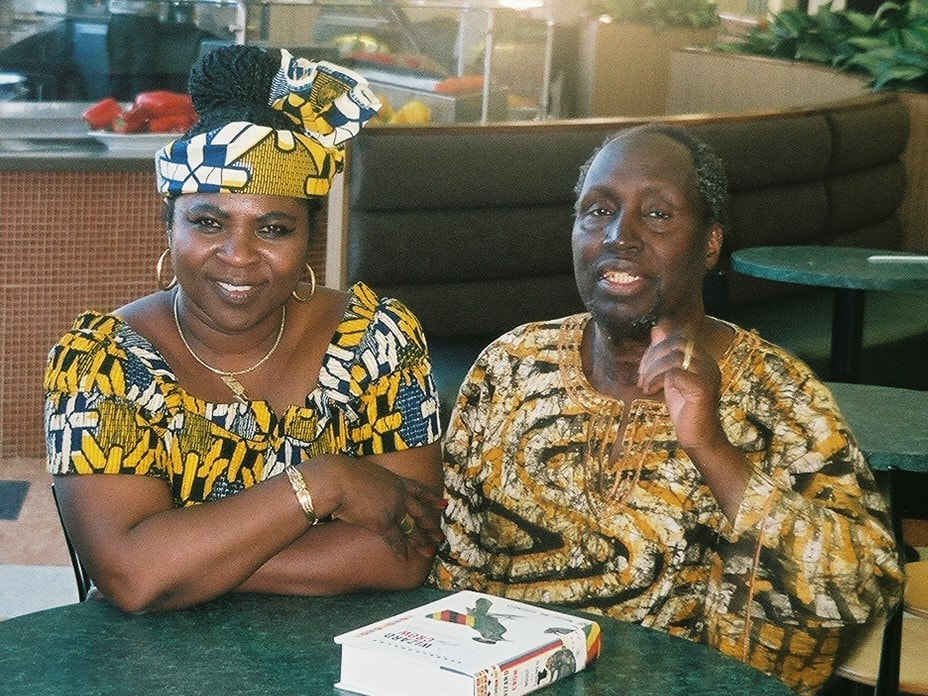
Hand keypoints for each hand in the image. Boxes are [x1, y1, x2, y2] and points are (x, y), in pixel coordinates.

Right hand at [302, 455, 442, 558]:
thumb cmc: (340, 473)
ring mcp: (393, 508)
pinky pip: (395, 539)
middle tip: (441, 534)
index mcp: (394, 479)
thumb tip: (363, 484)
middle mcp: (398, 494)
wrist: (335, 479)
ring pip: (412, 528)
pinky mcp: (382, 522)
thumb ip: (369, 481)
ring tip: (431, 551)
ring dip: (422, 541)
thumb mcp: (361, 472)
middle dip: (431, 524)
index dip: (431, 498)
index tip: (443, 504)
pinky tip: (404, 557)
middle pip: (421, 511)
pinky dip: (400, 549)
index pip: (419, 490)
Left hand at [637, 320, 726, 451]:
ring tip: (644, 386)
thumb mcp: (669, 377)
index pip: (678, 337)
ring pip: (674, 357)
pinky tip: (650, 392)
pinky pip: (675, 374)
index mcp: (702, 358)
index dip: (656, 346)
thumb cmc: (684, 408)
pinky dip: (657, 380)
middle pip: (677, 343)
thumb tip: (657, 328)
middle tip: (642, 377)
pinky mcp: (702, 389)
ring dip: (652, 370)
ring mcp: (707, 375)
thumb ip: (664, 354)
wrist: (698, 437)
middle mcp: (708, 363)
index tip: (644, 367)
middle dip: (652, 356)